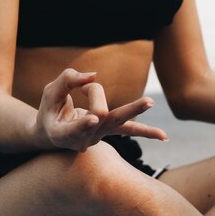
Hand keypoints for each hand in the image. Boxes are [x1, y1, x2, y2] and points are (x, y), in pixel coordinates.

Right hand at [35, 68, 167, 151]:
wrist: (52, 134)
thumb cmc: (50, 110)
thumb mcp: (50, 92)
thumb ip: (67, 80)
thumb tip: (93, 76)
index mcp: (62, 134)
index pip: (74, 129)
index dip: (83, 124)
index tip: (93, 118)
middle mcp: (83, 139)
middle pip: (101, 117)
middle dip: (106, 102)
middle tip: (126, 100)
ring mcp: (99, 137)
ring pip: (118, 119)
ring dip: (133, 109)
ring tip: (150, 102)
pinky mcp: (109, 131)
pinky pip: (129, 130)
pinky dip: (146, 132)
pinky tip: (164, 137)